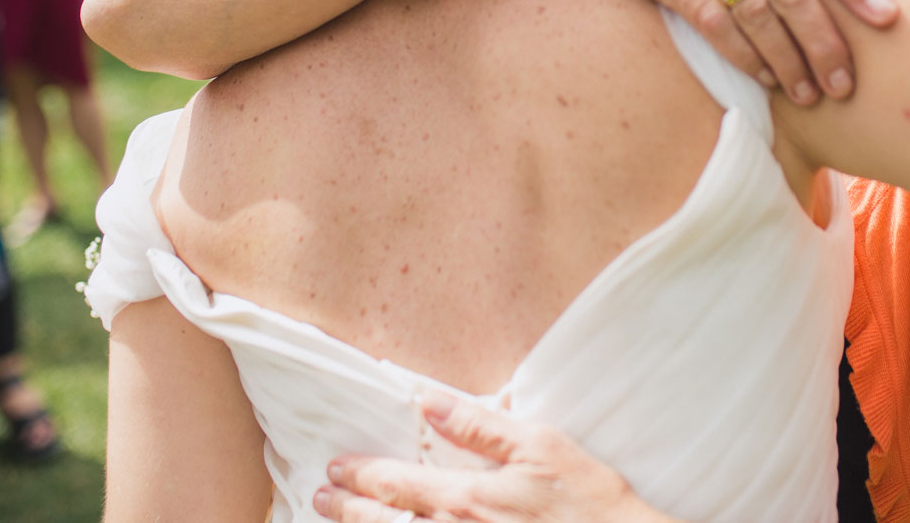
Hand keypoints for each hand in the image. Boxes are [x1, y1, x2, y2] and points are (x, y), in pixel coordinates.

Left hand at [314, 393, 672, 522]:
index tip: (337, 467)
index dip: (362, 475)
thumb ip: (480, 424)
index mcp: (468, 499)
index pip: (397, 485)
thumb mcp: (541, 446)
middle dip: (348, 509)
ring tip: (340, 521)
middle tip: (322, 496)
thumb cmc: (587, 501)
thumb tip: (429, 399)